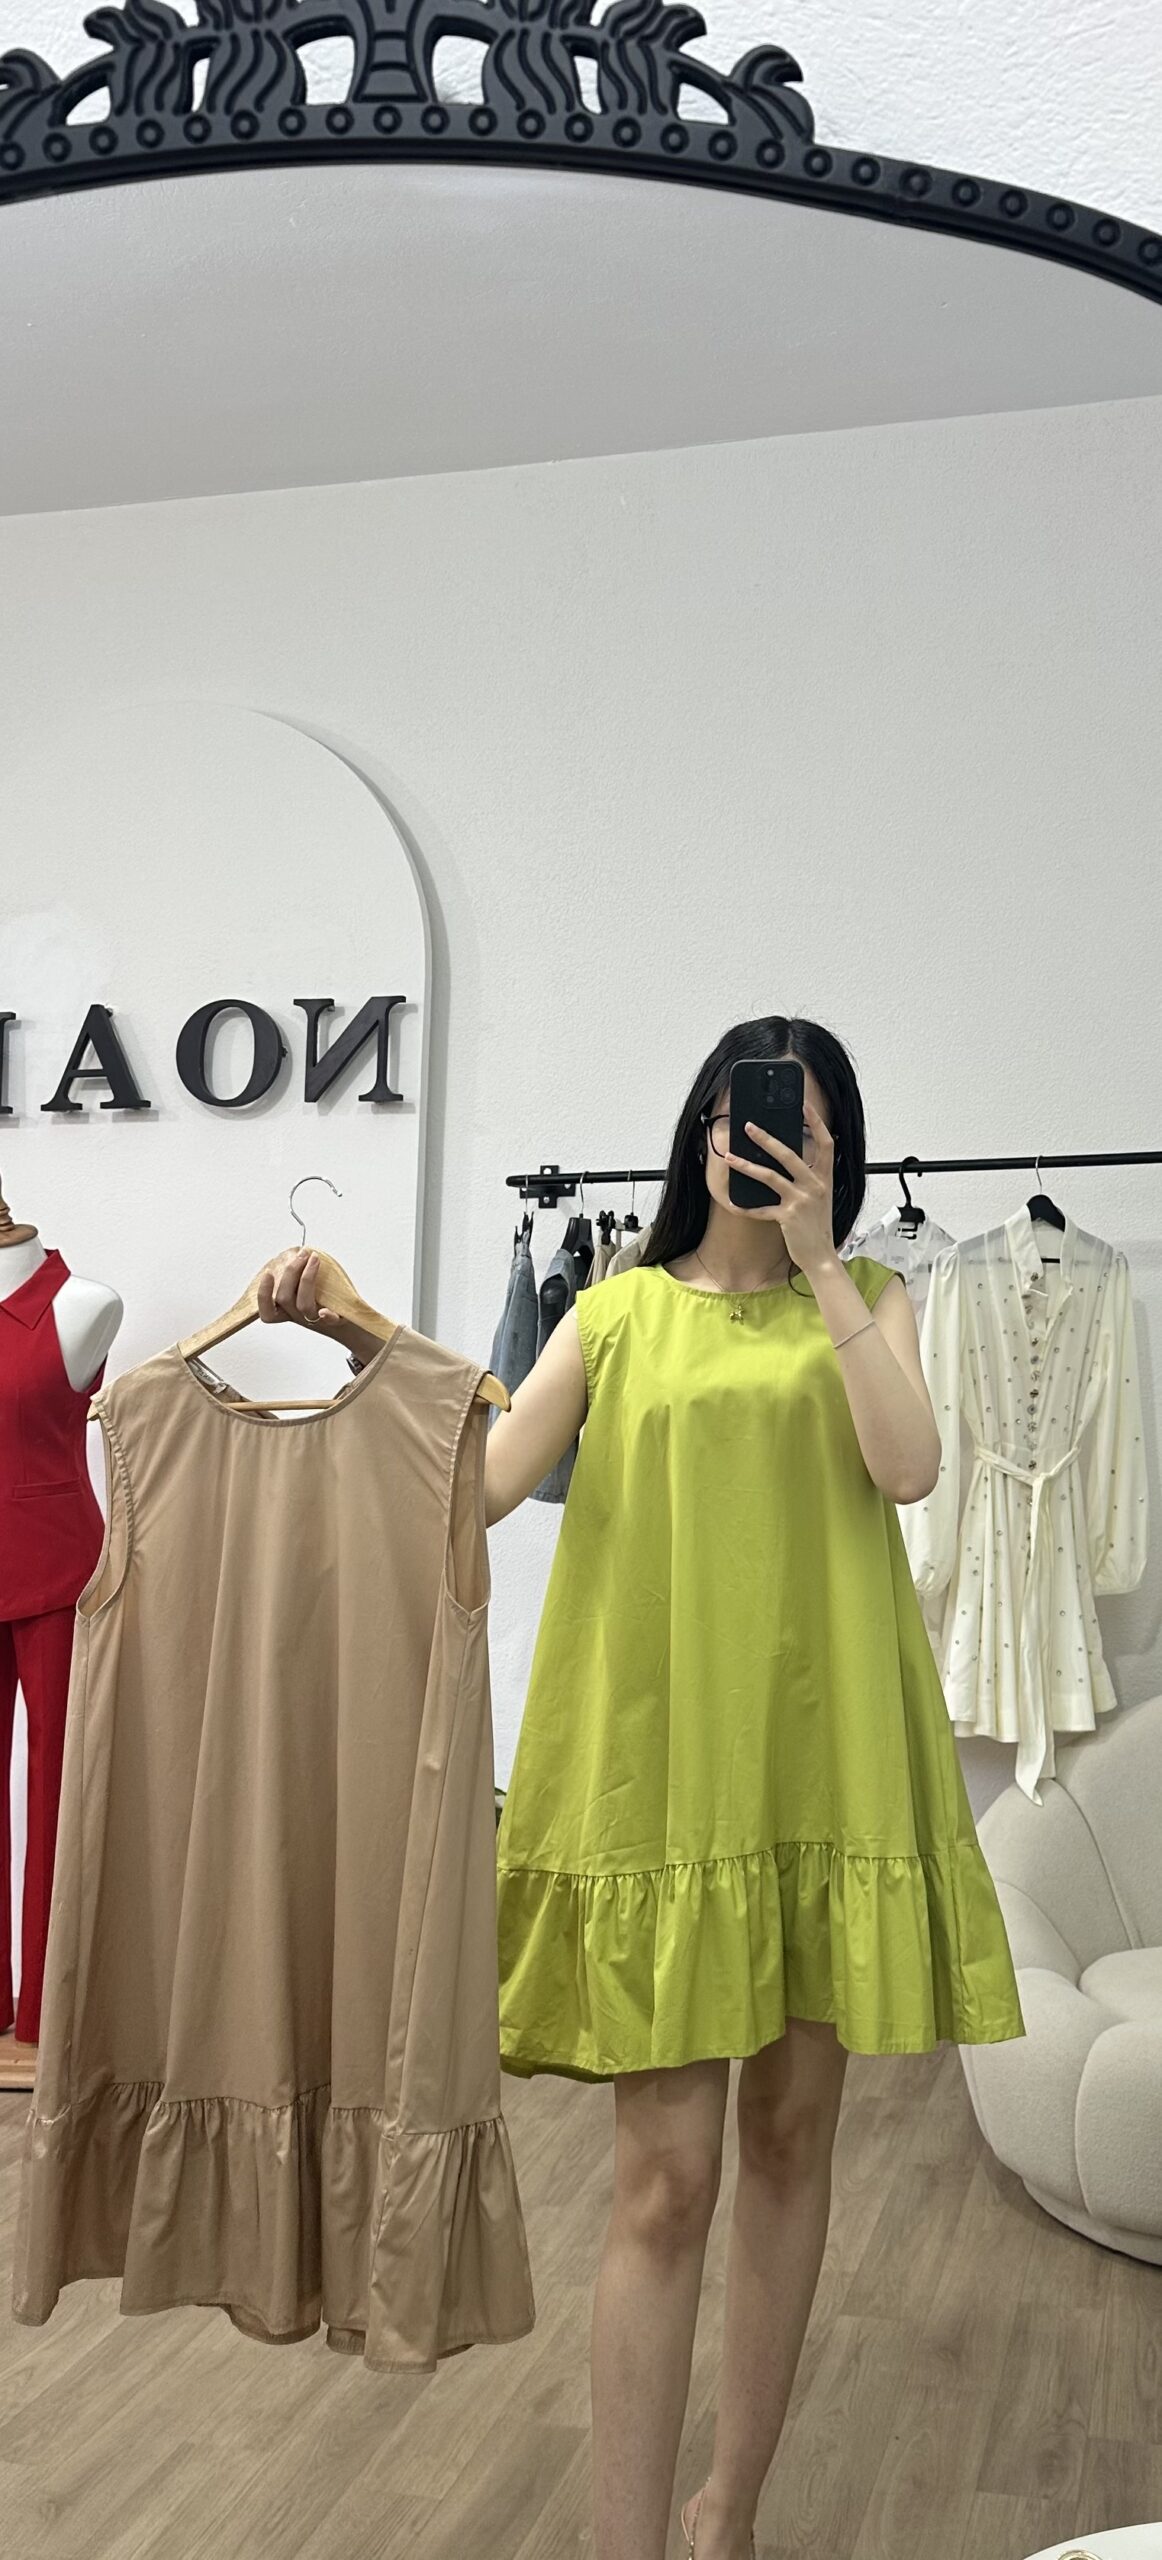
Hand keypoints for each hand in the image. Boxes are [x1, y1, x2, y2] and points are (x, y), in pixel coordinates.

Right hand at [256, 1249, 348, 1339]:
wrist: (348, 1317)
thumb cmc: (324, 1298)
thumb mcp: (302, 1288)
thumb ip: (295, 1275)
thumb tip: (295, 1252)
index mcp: (287, 1310)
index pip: (267, 1311)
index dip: (263, 1294)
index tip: (268, 1272)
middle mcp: (298, 1316)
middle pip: (284, 1299)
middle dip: (291, 1272)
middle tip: (302, 1254)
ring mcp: (315, 1319)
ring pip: (304, 1305)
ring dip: (307, 1278)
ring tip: (314, 1259)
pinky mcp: (336, 1321)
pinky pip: (330, 1322)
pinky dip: (328, 1316)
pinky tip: (325, 1311)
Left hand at [724, 1099, 835, 1273]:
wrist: (822, 1256)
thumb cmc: (818, 1227)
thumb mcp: (820, 1198)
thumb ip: (810, 1178)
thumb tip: (790, 1161)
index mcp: (825, 1178)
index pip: (826, 1144)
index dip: (816, 1122)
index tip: (804, 1106)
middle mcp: (815, 1186)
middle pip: (789, 1154)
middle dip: (766, 1139)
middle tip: (749, 1127)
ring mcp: (801, 1200)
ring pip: (770, 1177)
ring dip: (747, 1166)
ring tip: (731, 1158)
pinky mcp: (788, 1216)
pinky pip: (761, 1209)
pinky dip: (746, 1207)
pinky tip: (733, 1203)